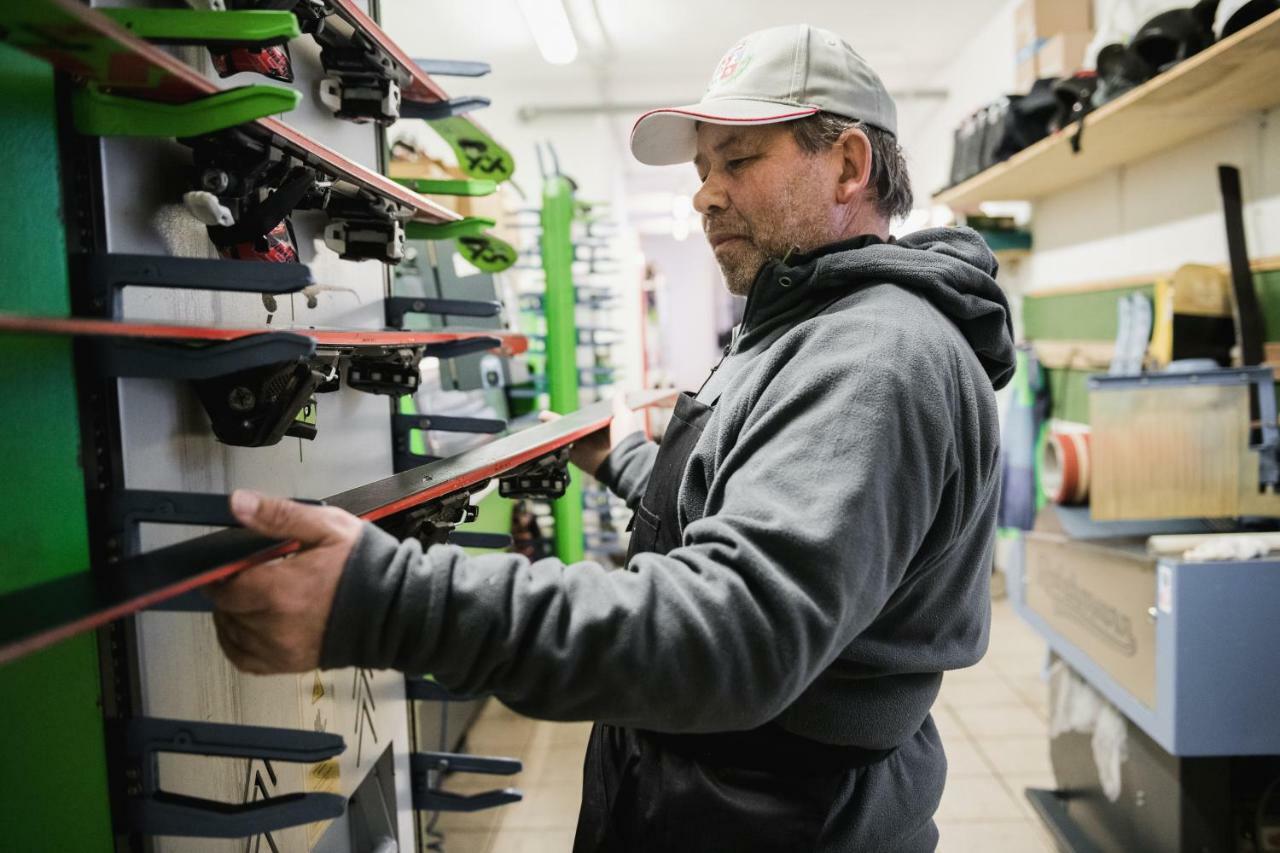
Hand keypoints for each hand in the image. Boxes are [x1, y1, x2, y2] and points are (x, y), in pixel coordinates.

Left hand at [205, 490, 362, 673]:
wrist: (399, 609)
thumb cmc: (367, 567)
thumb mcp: (327, 527)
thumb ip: (279, 515)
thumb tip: (240, 503)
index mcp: (281, 590)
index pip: (225, 585)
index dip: (222, 572)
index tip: (230, 563)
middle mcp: (275, 625)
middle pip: (226, 610)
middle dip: (230, 590)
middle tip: (247, 575)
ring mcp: (281, 649)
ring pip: (231, 634)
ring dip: (232, 615)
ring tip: (252, 597)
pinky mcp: (290, 664)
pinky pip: (244, 659)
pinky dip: (236, 642)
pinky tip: (246, 626)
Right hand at [540, 392, 641, 476]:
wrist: (624, 460)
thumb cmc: (626, 438)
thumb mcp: (625, 416)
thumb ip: (619, 404)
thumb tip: (621, 391)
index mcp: (604, 428)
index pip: (587, 419)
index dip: (577, 415)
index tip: (569, 411)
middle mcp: (593, 438)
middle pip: (573, 427)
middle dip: (559, 421)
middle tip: (543, 414)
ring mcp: (584, 448)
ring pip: (565, 436)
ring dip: (553, 429)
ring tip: (541, 418)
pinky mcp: (577, 458)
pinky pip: (562, 450)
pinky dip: (553, 443)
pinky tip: (543, 434)